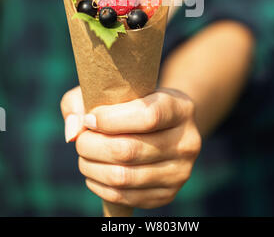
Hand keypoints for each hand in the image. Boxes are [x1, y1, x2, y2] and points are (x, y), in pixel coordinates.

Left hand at [61, 86, 200, 208]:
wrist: (163, 126)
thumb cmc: (130, 102)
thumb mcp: (111, 89)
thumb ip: (81, 100)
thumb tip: (72, 133)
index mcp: (180, 108)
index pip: (147, 116)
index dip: (110, 119)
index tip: (90, 118)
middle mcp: (187, 141)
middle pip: (129, 150)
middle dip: (92, 145)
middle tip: (81, 138)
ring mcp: (180, 172)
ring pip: (123, 176)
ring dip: (91, 167)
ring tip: (84, 153)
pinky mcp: (167, 195)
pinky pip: (124, 197)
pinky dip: (99, 185)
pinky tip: (94, 170)